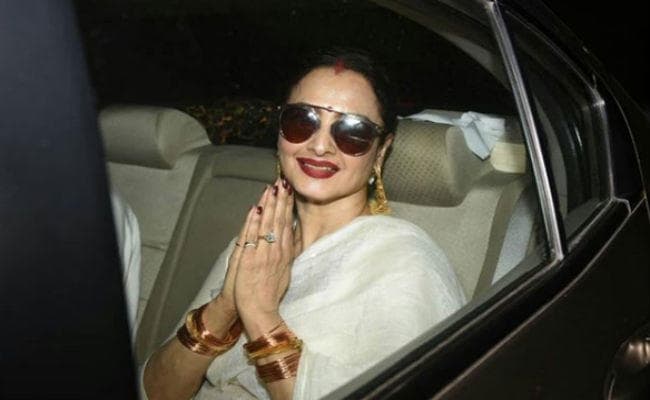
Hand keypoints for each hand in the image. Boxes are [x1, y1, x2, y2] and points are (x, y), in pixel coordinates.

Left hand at [233, 178, 294, 325]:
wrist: (261, 311)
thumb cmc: (271, 293)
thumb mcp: (286, 270)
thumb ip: (289, 251)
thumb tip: (293, 234)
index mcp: (285, 253)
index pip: (287, 223)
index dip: (287, 205)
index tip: (288, 190)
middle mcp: (277, 251)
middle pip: (279, 220)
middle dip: (280, 199)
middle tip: (282, 181)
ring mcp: (264, 254)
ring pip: (267, 225)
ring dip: (268, 205)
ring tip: (270, 188)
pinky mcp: (250, 260)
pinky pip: (252, 237)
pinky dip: (253, 222)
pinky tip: (255, 209)